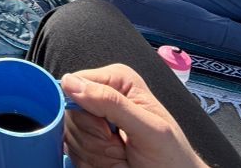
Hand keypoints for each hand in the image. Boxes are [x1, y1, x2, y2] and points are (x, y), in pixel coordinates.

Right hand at [62, 65, 204, 167]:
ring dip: (95, 153)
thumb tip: (71, 83)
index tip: (109, 130)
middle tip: (120, 146)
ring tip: (121, 155)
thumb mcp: (148, 128)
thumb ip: (112, 102)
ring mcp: (94, 120)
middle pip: (70, 113)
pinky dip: (91, 162)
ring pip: (70, 135)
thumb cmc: (171, 157)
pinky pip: (72, 150)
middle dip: (93, 138)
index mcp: (118, 80)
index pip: (75, 85)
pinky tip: (113, 162)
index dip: (86, 112)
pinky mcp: (88, 141)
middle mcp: (104, 95)